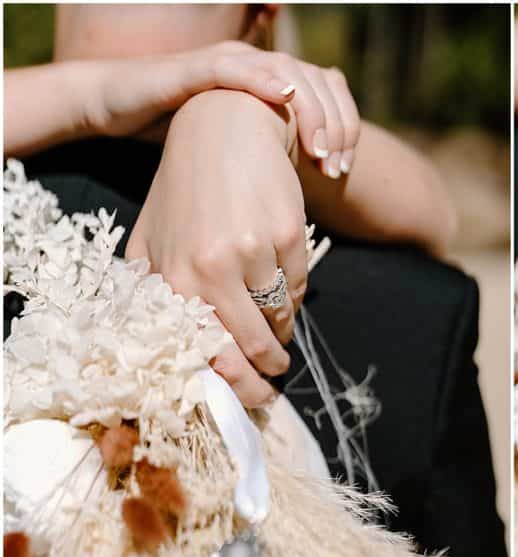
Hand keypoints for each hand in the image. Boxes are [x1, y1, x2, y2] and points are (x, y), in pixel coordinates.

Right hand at [83, 40, 360, 176]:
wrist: (118, 106)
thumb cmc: (180, 136)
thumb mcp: (238, 153)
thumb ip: (271, 165)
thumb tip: (302, 208)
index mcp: (271, 86)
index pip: (328, 96)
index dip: (344, 131)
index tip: (343, 171)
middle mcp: (256, 68)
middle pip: (318, 83)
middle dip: (335, 127)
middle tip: (336, 169)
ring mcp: (228, 63)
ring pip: (287, 71)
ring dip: (309, 109)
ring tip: (317, 149)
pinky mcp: (195, 67)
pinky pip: (236, 66)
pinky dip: (263, 78)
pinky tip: (284, 97)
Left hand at [125, 90, 306, 406]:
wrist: (225, 130)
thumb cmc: (185, 189)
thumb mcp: (152, 237)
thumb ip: (154, 291)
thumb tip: (171, 351)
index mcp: (172, 276)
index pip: (204, 352)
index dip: (229, 385)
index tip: (247, 399)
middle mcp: (209, 268)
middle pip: (248, 348)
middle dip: (264, 376)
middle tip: (272, 386)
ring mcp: (251, 251)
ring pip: (278, 319)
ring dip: (280, 335)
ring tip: (277, 337)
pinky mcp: (287, 235)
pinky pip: (298, 288)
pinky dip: (293, 296)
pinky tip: (279, 285)